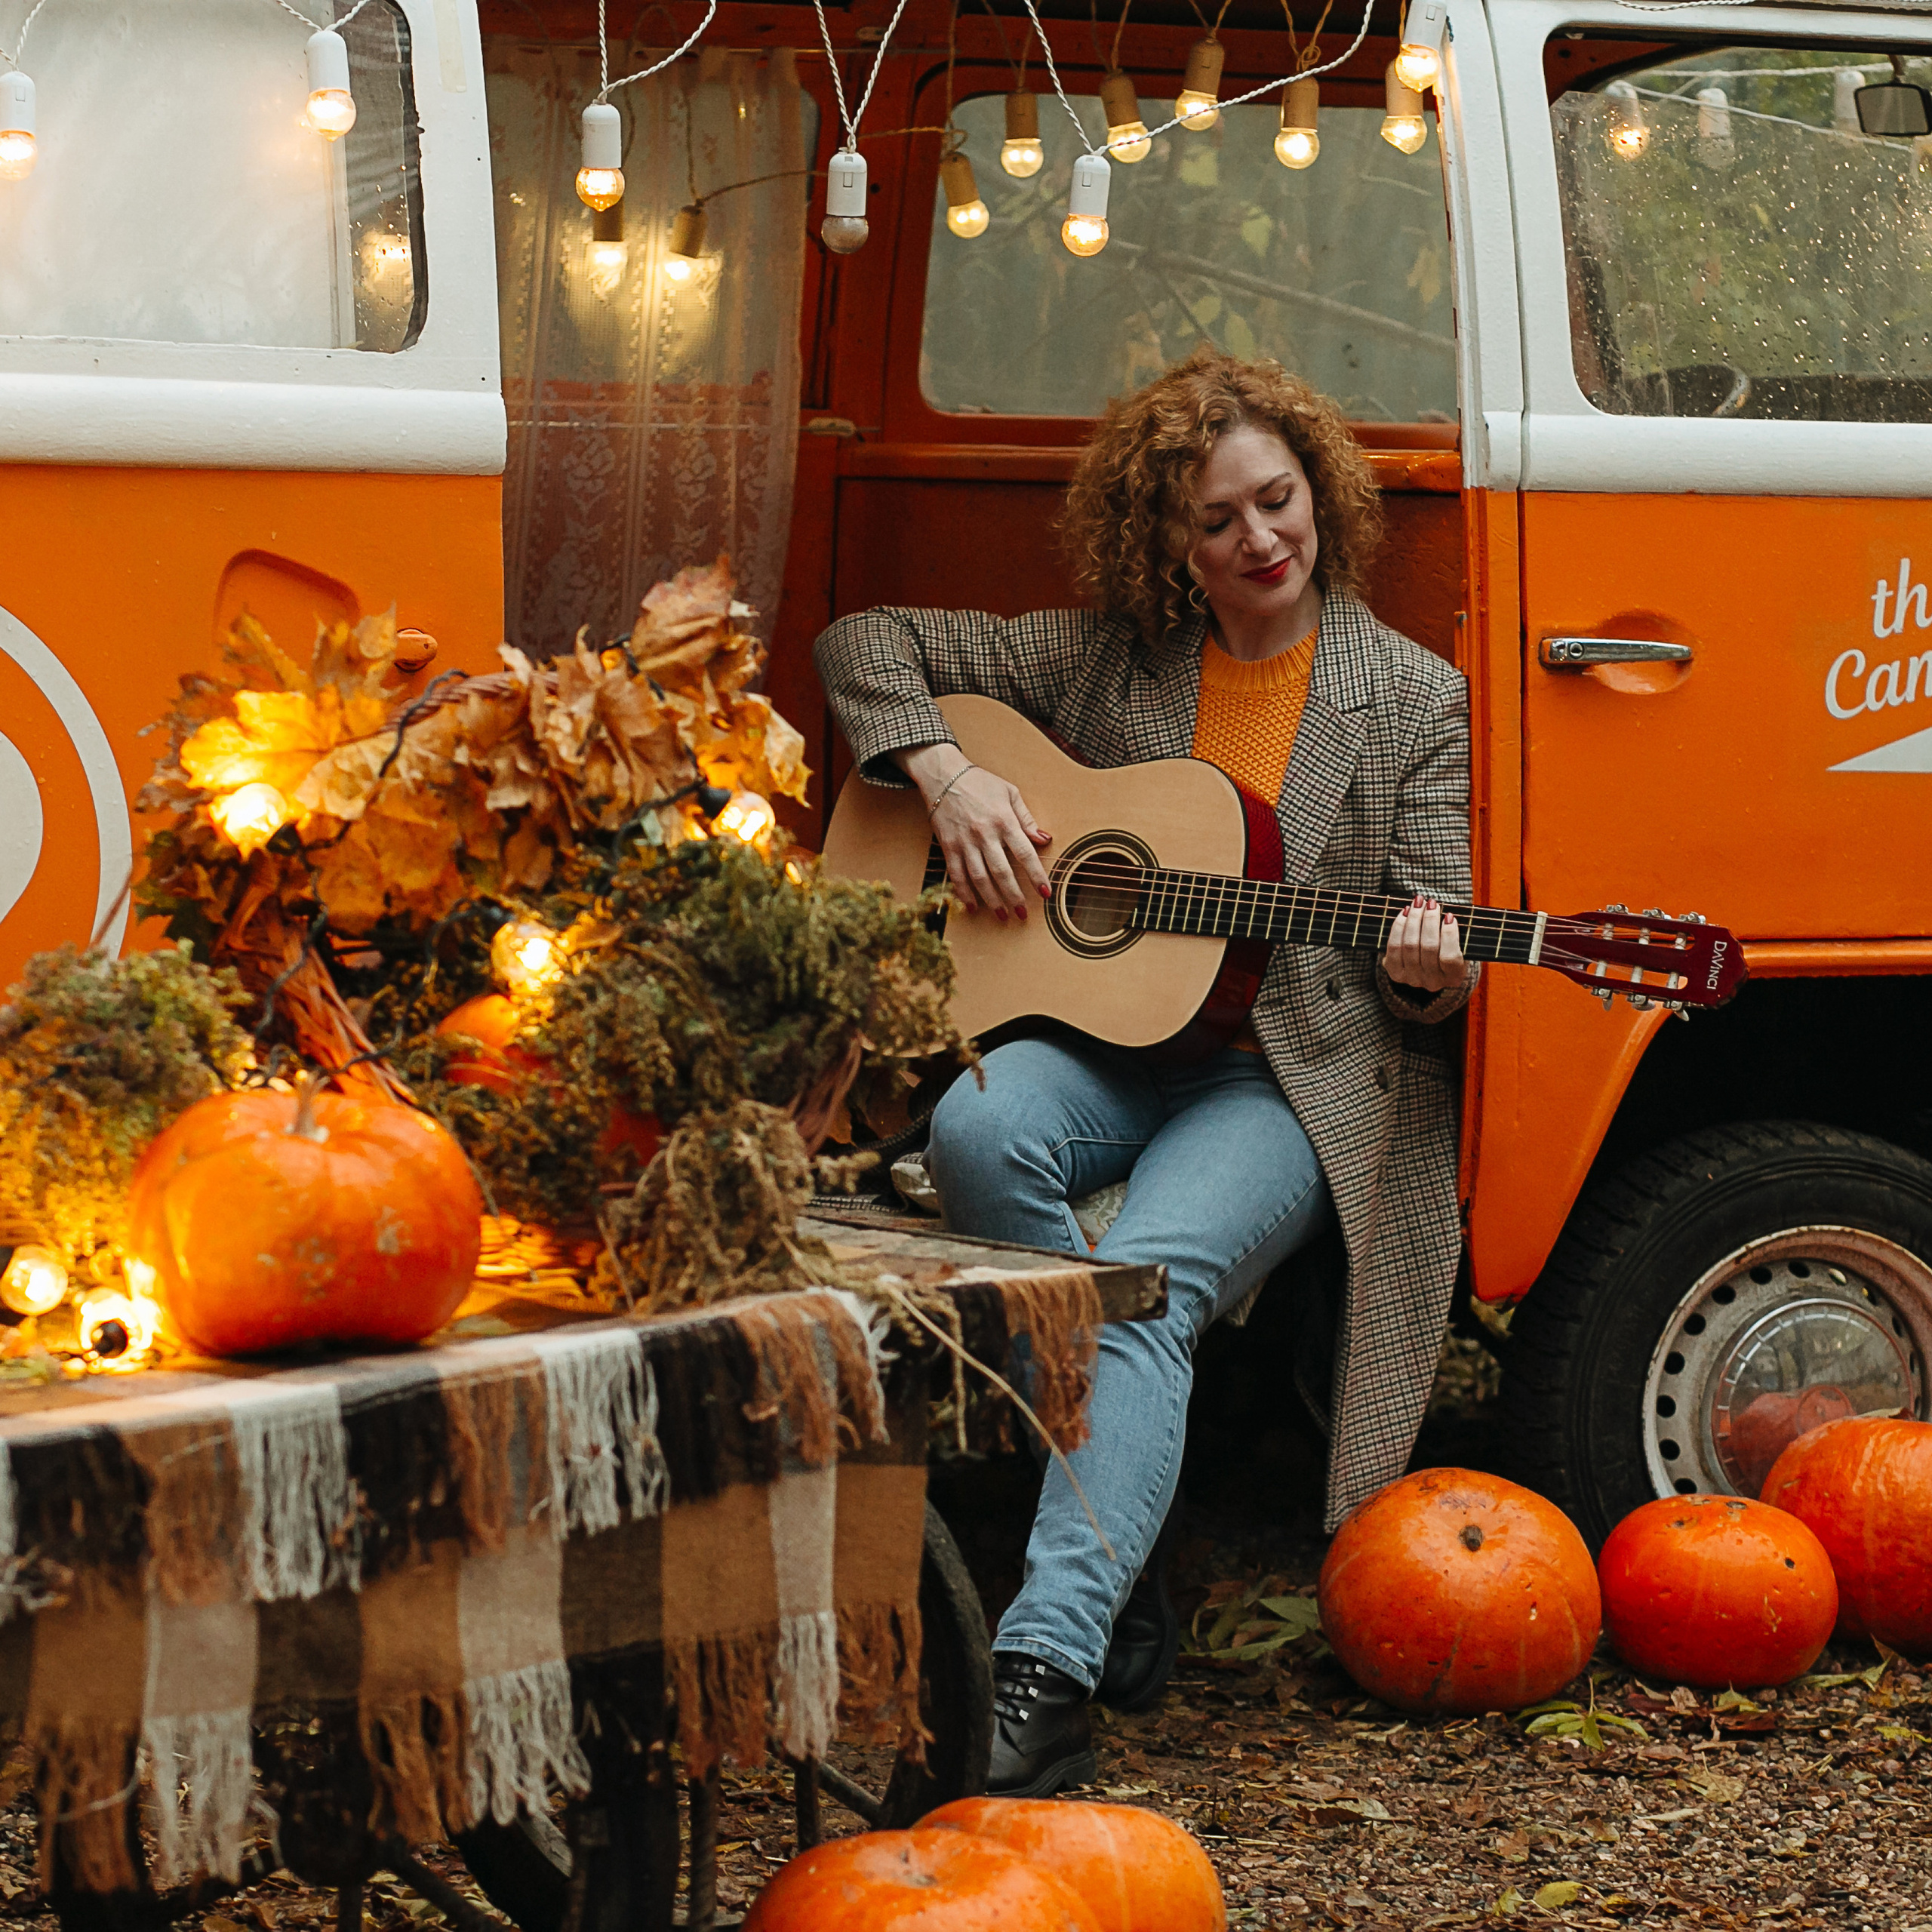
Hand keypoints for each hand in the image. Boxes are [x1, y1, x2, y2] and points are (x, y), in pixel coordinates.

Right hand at [896, 745, 1051, 918]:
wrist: (944, 775)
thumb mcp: (1009, 793)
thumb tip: (1044, 839)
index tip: (1046, 893)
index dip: (1036, 875)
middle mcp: (985, 834)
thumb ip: (1027, 818)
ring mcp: (965, 842)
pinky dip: (964, 892)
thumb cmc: (980, 782)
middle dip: (1014, 896)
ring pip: (979, 877)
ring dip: (992, 899)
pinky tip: (972, 906)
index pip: (1025, 854)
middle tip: (1022, 914)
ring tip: (1002, 915)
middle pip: (1002, 872)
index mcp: (1004, 820)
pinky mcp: (948, 846)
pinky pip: (956, 874)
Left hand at [1383, 894, 1465, 993]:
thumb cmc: (1446, 948)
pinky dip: (1399, 926)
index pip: (1449, 957)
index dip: (1448, 935)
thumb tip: (1447, 914)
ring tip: (1418, 903)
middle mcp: (1433, 982)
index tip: (1449, 916)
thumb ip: (1455, 933)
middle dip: (1429, 921)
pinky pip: (1394, 946)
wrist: (1425, 966)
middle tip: (1431, 903)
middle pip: (1428, 947)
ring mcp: (1412, 979)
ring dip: (1414, 919)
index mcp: (1454, 977)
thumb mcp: (1459, 944)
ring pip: (1410, 945)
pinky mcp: (1395, 973)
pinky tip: (1405, 912)